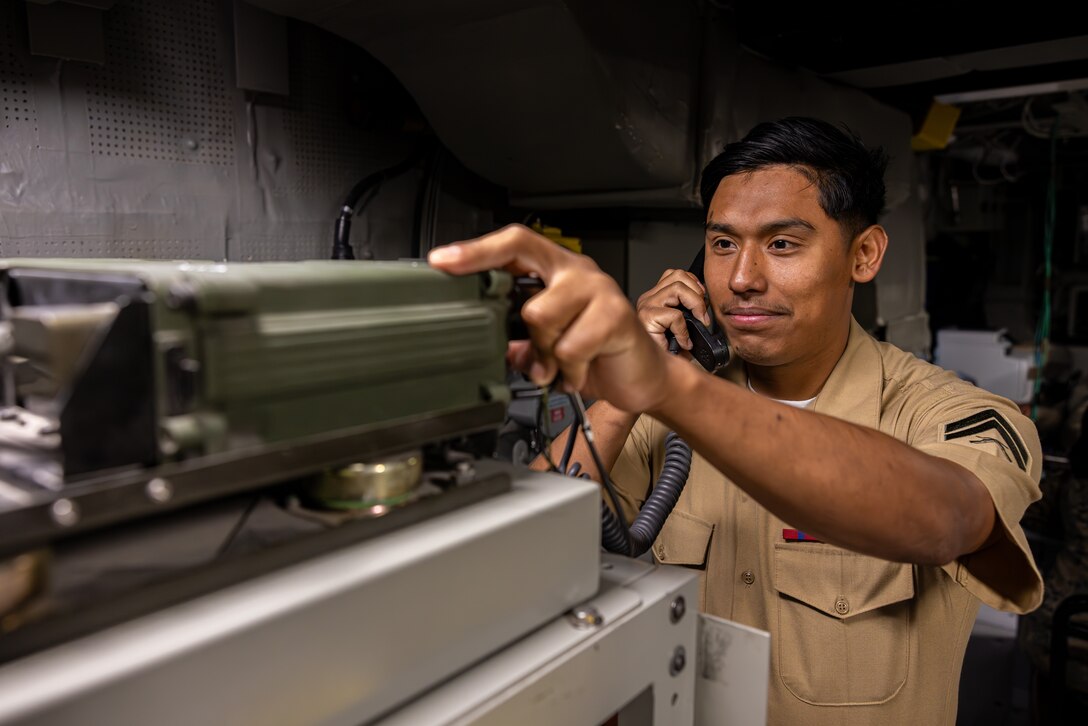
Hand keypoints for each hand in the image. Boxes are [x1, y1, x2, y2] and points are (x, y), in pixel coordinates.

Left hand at [427, 224, 672, 412]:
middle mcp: (577, 272)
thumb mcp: (548, 348)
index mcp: (556, 270)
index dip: (476, 250)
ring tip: (559, 366)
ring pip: (541, 314)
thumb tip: (486, 341)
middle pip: (524, 271)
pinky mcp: (617, 316)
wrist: (643, 376)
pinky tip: (578, 374)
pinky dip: (568, 371)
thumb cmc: (596, 354)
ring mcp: (599, 290)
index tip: (441, 261)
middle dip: (518, 319)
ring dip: (545, 353)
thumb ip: (518, 340)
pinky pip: (570, 346)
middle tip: (530, 351)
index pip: (513, 243)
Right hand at [635, 268, 709, 351]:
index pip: (675, 274)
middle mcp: (648, 299)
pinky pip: (675, 315)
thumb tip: (707, 308)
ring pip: (678, 288)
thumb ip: (690, 312)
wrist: (651, 372)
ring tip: (697, 322)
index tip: (703, 301)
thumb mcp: (682, 328)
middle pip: (678, 275)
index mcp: (655, 297)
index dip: (694, 284)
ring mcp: (645, 307)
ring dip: (695, 304)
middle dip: (697, 293)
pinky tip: (683, 342)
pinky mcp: (646, 318)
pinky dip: (684, 330)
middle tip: (702, 315)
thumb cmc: (665, 353)